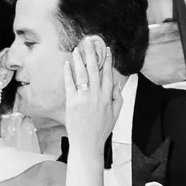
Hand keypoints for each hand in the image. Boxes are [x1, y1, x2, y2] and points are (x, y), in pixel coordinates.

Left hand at [61, 36, 118, 157]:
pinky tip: (67, 64)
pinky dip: (68, 73)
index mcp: (107, 97)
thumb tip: (116, 84)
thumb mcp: (116, 115)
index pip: (108, 74)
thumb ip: (118, 98)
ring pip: (82, 74)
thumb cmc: (101, 130)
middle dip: (93, 54)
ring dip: (79, 60)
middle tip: (90, 42)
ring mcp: (83, 98)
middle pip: (94, 70)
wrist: (88, 143)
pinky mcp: (72, 102)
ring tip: (77, 49)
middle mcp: (96, 95)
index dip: (107, 61)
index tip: (106, 50)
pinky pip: (70, 84)